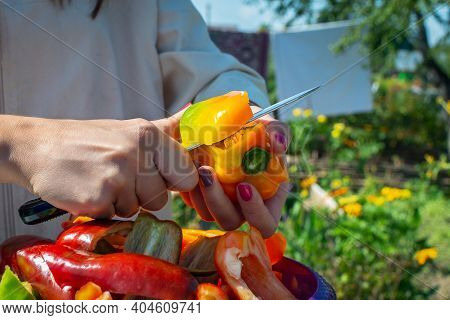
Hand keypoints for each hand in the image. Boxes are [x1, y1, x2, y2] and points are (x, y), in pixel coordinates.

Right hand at [8, 115, 197, 217]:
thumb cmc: (91, 141)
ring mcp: (118, 175)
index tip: (155, 176)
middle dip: (143, 195)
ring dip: (121, 202)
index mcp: (150, 135)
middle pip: (161, 198)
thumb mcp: (133, 128)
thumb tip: (195, 108)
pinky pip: (114, 216)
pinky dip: (102, 209)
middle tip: (119, 177)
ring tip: (101, 181)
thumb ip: (168, 127)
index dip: (172, 182)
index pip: (187, 175)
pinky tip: (88, 190)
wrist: (39, 147)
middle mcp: (138, 152)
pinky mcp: (99, 197)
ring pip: (138, 210)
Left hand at [181, 106, 289, 237]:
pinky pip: (192, 202)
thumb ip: (276, 130)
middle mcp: (242, 206)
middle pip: (231, 222)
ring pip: (207, 214)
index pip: (266, 223)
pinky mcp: (201, 196)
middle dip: (218, 201)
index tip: (243, 186)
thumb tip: (279, 144)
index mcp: (267, 196)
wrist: (223, 122)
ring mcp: (220, 203)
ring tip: (197, 164)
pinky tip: (188, 166)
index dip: (256, 212)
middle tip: (207, 172)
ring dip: (200, 194)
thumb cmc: (252, 126)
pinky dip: (188, 187)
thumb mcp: (267, 124)